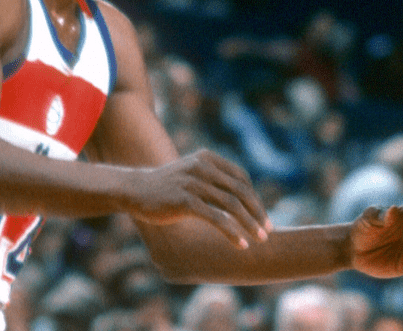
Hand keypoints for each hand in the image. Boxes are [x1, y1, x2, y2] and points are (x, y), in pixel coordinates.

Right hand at [124, 149, 270, 248]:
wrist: (134, 190)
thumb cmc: (167, 187)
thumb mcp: (193, 174)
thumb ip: (214, 180)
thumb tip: (242, 198)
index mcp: (208, 159)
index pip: (241, 178)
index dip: (254, 198)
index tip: (262, 216)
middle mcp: (204, 167)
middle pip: (241, 191)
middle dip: (257, 212)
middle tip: (268, 230)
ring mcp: (194, 183)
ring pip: (232, 205)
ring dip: (249, 224)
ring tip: (259, 239)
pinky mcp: (185, 201)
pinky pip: (216, 218)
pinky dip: (232, 232)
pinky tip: (241, 244)